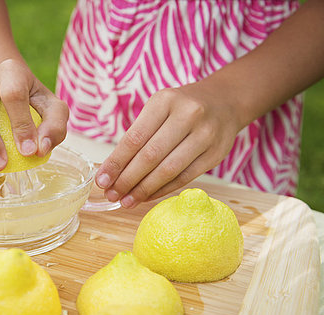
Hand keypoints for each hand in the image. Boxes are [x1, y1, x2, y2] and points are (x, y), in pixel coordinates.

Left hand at [95, 82, 241, 207]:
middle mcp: (187, 115)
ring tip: (126, 201)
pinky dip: (162, 190)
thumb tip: (112, 171)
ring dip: (143, 190)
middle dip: (127, 180)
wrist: (225, 101)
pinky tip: (147, 196)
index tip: (101, 180)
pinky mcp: (216, 154)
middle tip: (111, 194)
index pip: (134, 138)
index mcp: (165, 101)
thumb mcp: (158, 108)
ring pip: (168, 170)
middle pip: (150, 156)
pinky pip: (184, 178)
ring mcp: (205, 135)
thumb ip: (138, 135)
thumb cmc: (181, 107)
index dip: (116, 163)